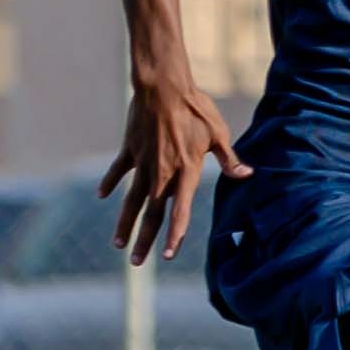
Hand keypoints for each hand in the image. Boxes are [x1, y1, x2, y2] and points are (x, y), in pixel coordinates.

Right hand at [103, 75, 249, 263]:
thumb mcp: (219, 133)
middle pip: (151, 213)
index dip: (175, 234)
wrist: (164, 87)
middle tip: (137, 262)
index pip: (180, 211)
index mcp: (187, 171)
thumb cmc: (197, 108)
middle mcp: (162, 172)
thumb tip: (246, 174)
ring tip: (118, 244)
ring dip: (125, 223)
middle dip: (144, 240)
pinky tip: (103, 195)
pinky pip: (119, 172)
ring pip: (131, 199)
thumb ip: (229, 158)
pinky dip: (110, 183)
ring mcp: (143, 162)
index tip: (168, 254)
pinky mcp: (130, 150)